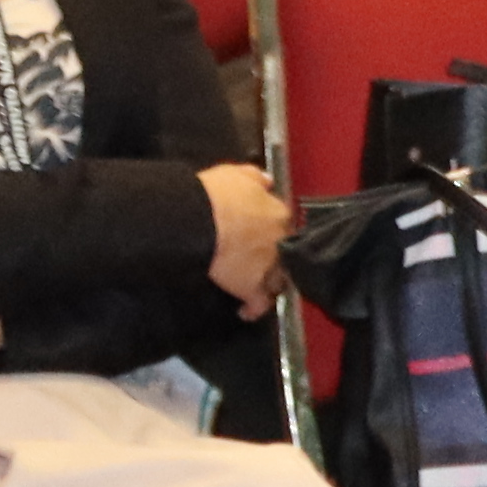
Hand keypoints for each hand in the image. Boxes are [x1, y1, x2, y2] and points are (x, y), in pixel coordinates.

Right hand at [197, 164, 292, 311]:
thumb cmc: (216, 195)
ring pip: (277, 280)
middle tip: (261, 263)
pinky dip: (253, 309)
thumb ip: (255, 178)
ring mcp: (269, 266)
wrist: (201, 220)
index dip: (273, 233)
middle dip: (277, 260)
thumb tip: (267, 182)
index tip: (263, 236)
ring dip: (270, 285)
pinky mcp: (252, 287)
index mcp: (280, 214)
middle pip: (285, 255)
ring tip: (259, 289)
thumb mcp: (237, 175)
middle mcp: (281, 241)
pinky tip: (245, 312)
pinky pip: (258, 303)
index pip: (283, 227)